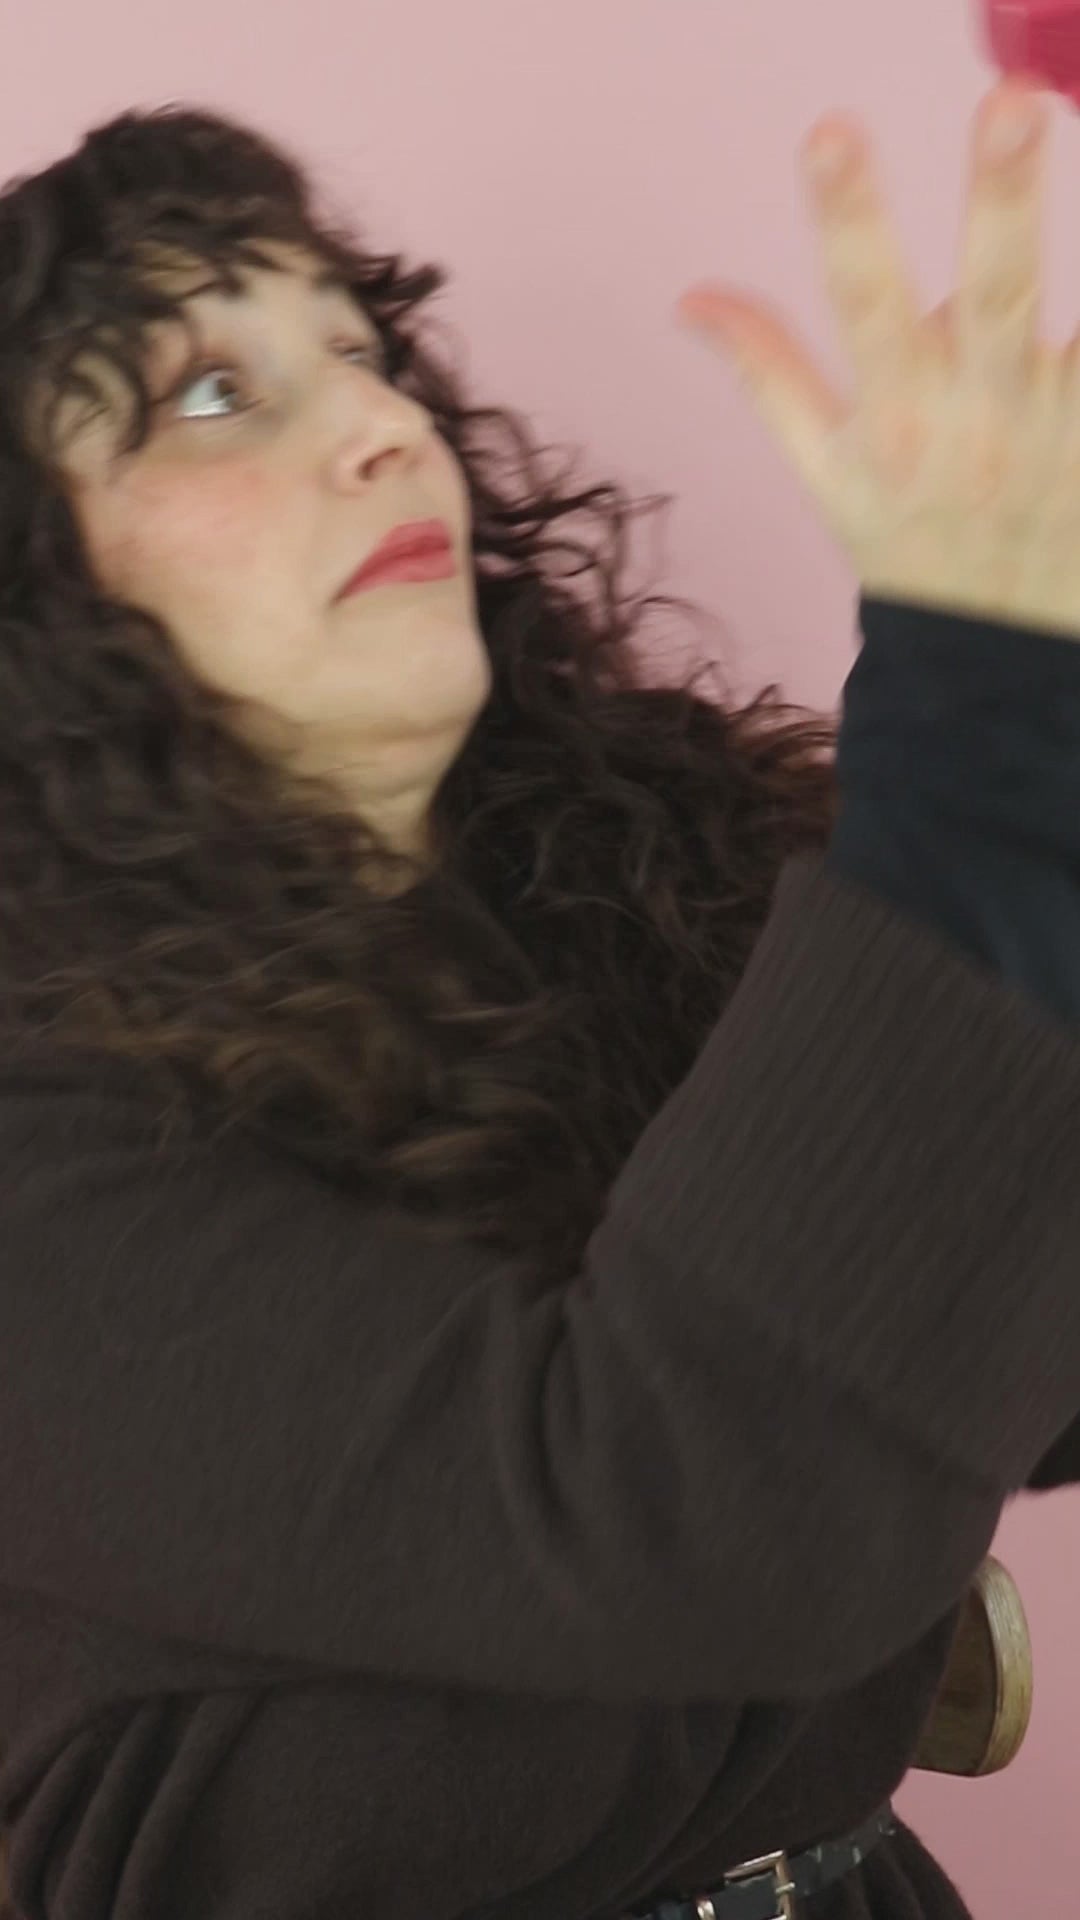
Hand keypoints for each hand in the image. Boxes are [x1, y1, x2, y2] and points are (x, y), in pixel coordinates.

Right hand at [678, 82, 1079, 638]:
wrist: (996, 651)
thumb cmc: (908, 544)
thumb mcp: (827, 476)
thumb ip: (768, 374)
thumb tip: (693, 298)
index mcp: (894, 421)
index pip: (860, 303)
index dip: (847, 218)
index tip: (829, 131)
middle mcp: (976, 420)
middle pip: (991, 293)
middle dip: (999, 201)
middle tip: (1013, 105)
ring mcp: (1054, 429)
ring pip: (1057, 324)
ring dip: (1036, 249)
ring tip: (1031, 128)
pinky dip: (1074, 359)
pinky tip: (1053, 363)